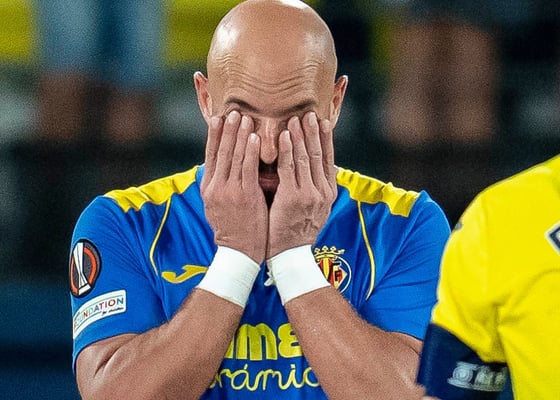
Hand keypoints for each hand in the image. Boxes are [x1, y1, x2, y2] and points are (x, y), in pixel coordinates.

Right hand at [201, 111, 267, 263]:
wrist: (238, 252)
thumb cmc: (233, 228)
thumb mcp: (217, 206)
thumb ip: (219, 185)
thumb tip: (221, 167)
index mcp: (208, 188)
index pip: (210, 155)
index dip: (214, 135)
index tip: (218, 117)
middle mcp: (215, 187)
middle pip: (221, 151)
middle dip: (227, 129)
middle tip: (233, 110)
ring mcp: (229, 191)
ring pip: (234, 156)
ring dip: (240, 134)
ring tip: (245, 117)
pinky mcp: (245, 196)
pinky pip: (248, 169)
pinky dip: (251, 151)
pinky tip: (255, 137)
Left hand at [267, 112, 336, 257]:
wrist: (289, 254)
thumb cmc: (297, 230)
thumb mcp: (316, 209)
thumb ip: (319, 187)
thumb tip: (328, 168)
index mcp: (328, 192)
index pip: (328, 158)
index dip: (325, 138)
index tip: (322, 120)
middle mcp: (322, 191)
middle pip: (318, 154)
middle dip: (313, 131)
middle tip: (308, 112)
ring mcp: (309, 194)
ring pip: (305, 158)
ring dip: (299, 135)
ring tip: (295, 118)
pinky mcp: (293, 198)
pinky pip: (289, 168)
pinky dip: (287, 149)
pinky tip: (283, 136)